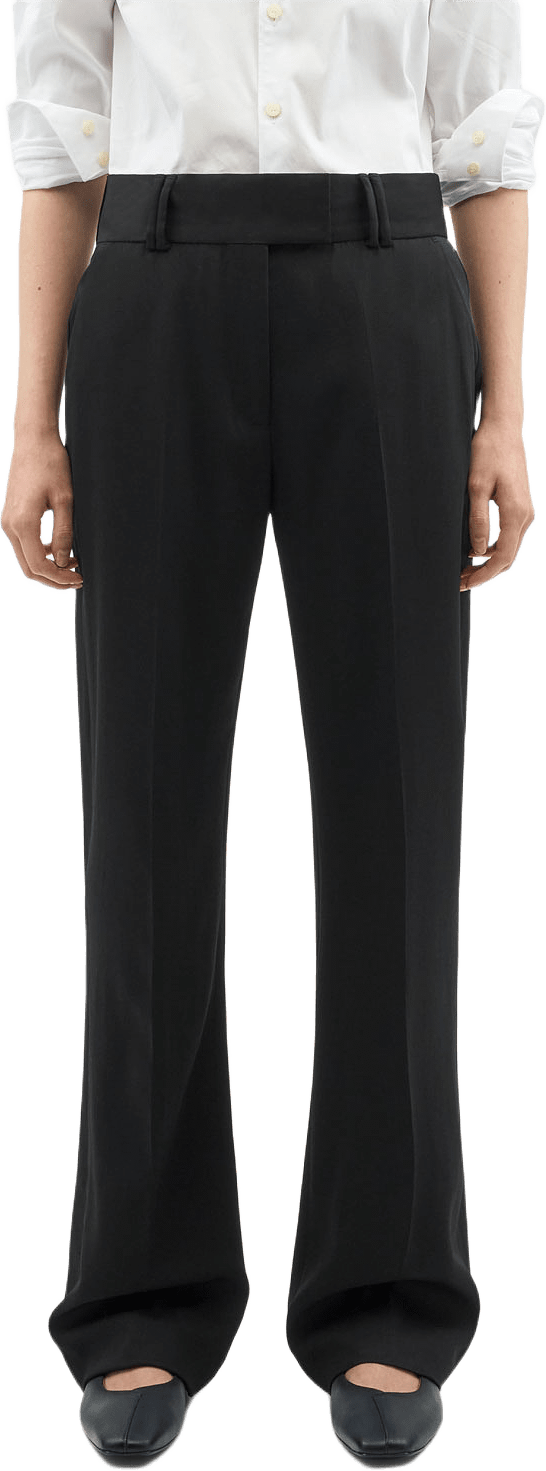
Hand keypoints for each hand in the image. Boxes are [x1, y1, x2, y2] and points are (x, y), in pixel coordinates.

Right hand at [1, 429, 82, 590]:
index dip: (60, 578)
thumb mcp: (65, 500)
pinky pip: (24, 545)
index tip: (80, 578)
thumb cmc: (51, 464)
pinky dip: (41, 553)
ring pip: (26, 559)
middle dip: (53, 579)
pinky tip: (60, 549)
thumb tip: (64, 562)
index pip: (39, 565)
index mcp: (23, 523)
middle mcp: (10, 526)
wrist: (33, 440)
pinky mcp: (10, 517)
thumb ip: (64, 533)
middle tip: (77, 579)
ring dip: (48, 566)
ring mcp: (7, 522)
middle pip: (29, 568)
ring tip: (73, 564)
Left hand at [459, 418, 534, 591]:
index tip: (463, 583)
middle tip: (460, 582)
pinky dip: (494, 549)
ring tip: (465, 570)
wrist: (503, 428)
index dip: (483, 575)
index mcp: (515, 513)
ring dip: (489, 563)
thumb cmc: (488, 451)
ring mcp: (525, 511)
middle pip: (508, 558)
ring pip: (510, 549)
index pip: (502, 557)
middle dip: (485, 574)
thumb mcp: (476, 486)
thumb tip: (477, 551)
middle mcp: (525, 515)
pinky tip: (475, 551)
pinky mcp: (520, 506)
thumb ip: (478, 520)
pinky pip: (510, 537)